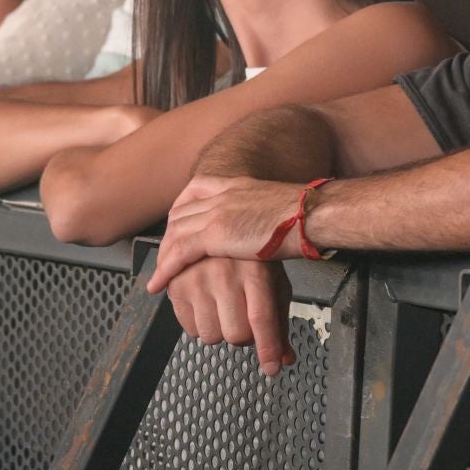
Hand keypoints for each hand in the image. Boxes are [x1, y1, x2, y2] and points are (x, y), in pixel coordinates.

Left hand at [149, 175, 315, 291]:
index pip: (193, 194)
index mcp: (233, 185)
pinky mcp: (216, 233)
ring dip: (164, 257)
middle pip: (180, 215)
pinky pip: (181, 252)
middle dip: (168, 238)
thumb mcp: (274, 206)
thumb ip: (258, 214)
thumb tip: (261, 229)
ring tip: (158, 277)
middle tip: (163, 259)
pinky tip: (159, 284)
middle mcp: (219, 195)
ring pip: (176, 234)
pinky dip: (166, 269)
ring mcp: (215, 212)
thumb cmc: (304, 215)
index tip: (176, 230)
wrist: (311, 214)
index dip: (181, 214)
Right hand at [158, 257, 294, 376]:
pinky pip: (190, 330)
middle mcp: (224, 273)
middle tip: (243, 317)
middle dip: (244, 336)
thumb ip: (279, 323)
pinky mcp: (176, 284)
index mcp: (254, 270)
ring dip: (220, 331)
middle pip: (236, 334)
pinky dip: (200, 326)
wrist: (213, 226)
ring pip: (211, 336)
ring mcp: (197, 278)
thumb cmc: (250, 260)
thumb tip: (285, 360)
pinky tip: (205, 304)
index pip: (262, 318)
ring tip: (222, 307)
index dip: (268, 348)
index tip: (272, 369)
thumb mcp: (271, 283)